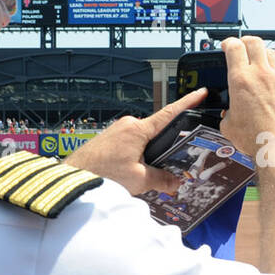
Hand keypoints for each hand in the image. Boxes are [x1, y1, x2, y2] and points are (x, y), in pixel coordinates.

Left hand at [63, 88, 207, 194]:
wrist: (74, 177)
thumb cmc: (102, 174)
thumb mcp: (139, 180)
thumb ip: (161, 179)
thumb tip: (175, 182)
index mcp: (138, 129)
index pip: (170, 113)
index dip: (188, 102)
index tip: (200, 92)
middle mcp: (127, 124)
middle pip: (157, 132)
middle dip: (165, 146)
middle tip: (170, 164)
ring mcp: (117, 130)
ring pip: (143, 140)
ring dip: (148, 155)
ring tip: (143, 175)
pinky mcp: (109, 138)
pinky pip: (130, 144)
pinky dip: (136, 156)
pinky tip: (131, 172)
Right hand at [216, 36, 274, 159]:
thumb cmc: (258, 139)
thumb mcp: (229, 126)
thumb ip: (227, 113)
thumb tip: (229, 113)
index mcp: (241, 80)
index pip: (234, 47)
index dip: (228, 42)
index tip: (227, 46)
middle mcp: (261, 74)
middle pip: (253, 42)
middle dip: (245, 41)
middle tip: (242, 46)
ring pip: (270, 51)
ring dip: (262, 50)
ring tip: (260, 54)